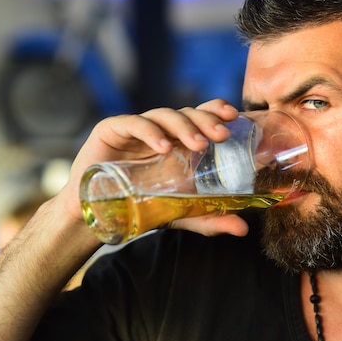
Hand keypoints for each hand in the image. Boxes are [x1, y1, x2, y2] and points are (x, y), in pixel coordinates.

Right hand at [53, 99, 247, 236]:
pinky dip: (150, 132)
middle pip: (186, 113)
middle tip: (223, 135)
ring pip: (164, 115)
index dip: (216, 110)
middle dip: (206, 120)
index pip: (200, 116)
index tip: (235, 116)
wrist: (99, 217)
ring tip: (198, 145)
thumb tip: (243, 230)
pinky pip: (133, 123)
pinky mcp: (112, 129)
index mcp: (177, 141)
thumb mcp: (181, 213)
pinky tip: (163, 146)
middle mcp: (159, 131)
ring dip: (184, 127)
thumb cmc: (141, 207)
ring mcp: (136, 128)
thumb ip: (210, 219)